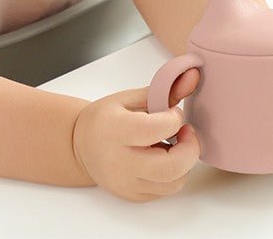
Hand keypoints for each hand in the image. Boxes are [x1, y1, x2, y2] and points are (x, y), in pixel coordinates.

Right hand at [73, 70, 200, 201]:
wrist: (79, 145)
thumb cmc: (103, 118)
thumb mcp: (128, 98)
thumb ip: (163, 90)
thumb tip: (193, 76)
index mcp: (115, 129)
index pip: (156, 129)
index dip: (174, 119)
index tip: (174, 112)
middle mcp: (119, 161)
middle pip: (171, 166)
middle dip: (190, 147)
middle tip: (186, 133)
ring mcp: (126, 183)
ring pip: (173, 183)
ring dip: (184, 162)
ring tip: (173, 145)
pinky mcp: (132, 196)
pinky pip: (166, 191)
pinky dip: (173, 174)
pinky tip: (162, 158)